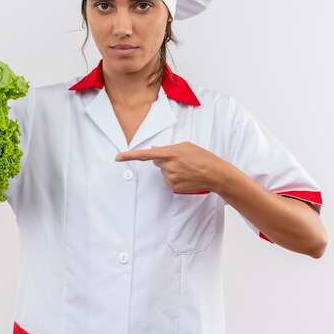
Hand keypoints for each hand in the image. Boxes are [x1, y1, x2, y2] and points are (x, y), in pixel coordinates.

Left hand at [115, 142, 235, 193]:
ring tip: (187, 168)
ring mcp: (171, 178)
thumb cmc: (202, 157)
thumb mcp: (185, 147)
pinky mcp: (174, 187)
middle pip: (156, 162)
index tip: (118, 157)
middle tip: (181, 160)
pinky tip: (187, 176)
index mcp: (171, 153)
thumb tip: (153, 150)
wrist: (216, 174)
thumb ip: (167, 148)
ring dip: (171, 169)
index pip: (146, 154)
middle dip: (164, 160)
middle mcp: (168, 166)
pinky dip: (175, 177)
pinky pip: (168, 180)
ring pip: (163, 172)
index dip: (130, 156)